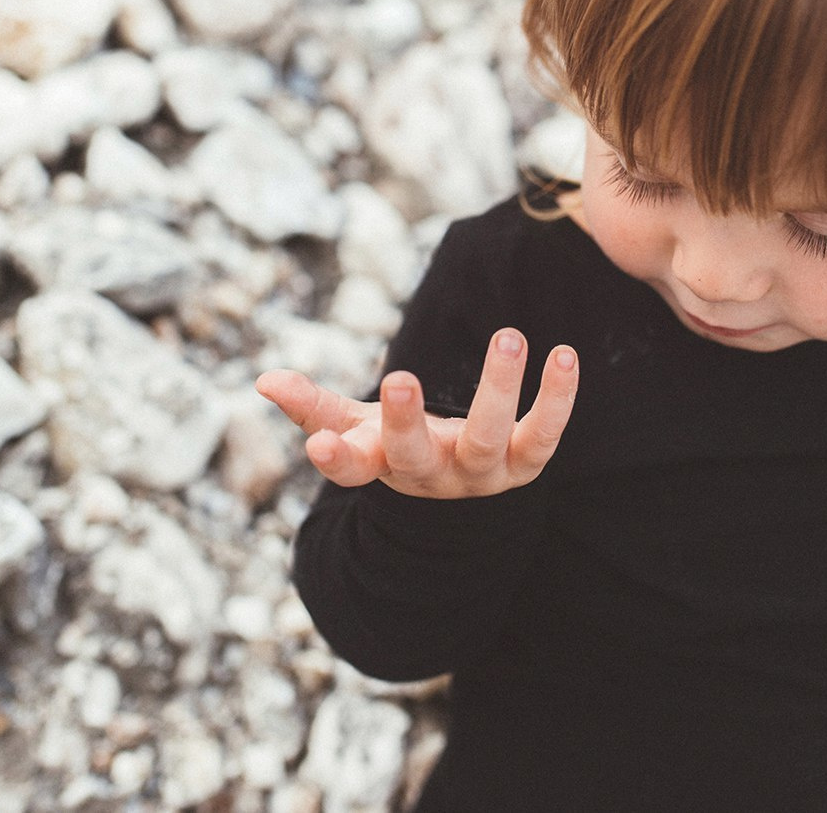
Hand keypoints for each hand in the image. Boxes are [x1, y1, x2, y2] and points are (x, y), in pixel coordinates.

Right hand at [255, 328, 579, 498]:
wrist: (461, 490)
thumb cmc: (396, 443)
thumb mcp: (352, 426)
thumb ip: (311, 405)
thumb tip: (263, 380)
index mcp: (382, 464)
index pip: (351, 468)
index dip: (334, 460)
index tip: (316, 447)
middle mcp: (431, 474)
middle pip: (416, 455)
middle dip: (405, 421)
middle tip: (399, 378)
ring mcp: (481, 473)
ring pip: (488, 440)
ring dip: (497, 388)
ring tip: (507, 335)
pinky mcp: (525, 462)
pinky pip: (543, 433)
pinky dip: (556, 397)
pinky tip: (563, 355)